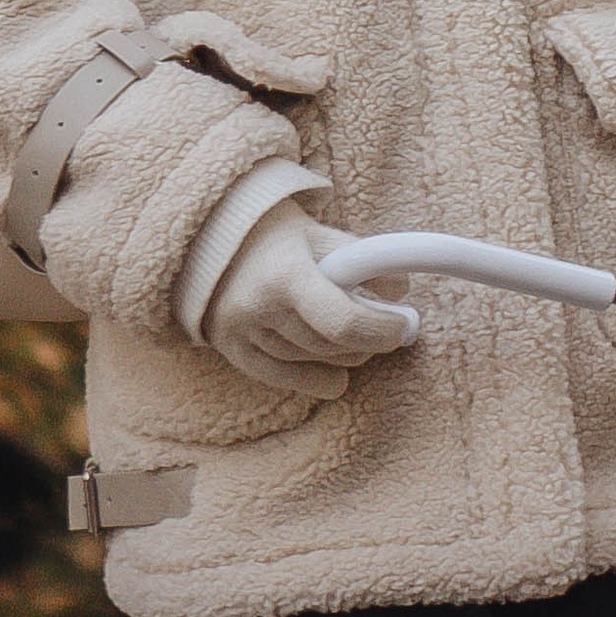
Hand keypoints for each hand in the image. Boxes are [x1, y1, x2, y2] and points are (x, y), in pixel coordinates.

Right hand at [201, 204, 419, 398]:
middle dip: (369, 340)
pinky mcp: (231, 349)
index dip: (381, 330)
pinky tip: (338, 378)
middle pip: (329, 345)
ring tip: (359, 336)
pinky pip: (282, 378)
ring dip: (345, 354)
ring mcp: (240, 332)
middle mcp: (258, 307)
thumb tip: (401, 291)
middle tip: (390, 328)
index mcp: (286, 273)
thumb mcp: (324, 236)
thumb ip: (364, 261)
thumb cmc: (279, 236)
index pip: (342, 321)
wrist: (213, 237)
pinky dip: (316, 380)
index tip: (403, 324)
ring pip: (311, 361)